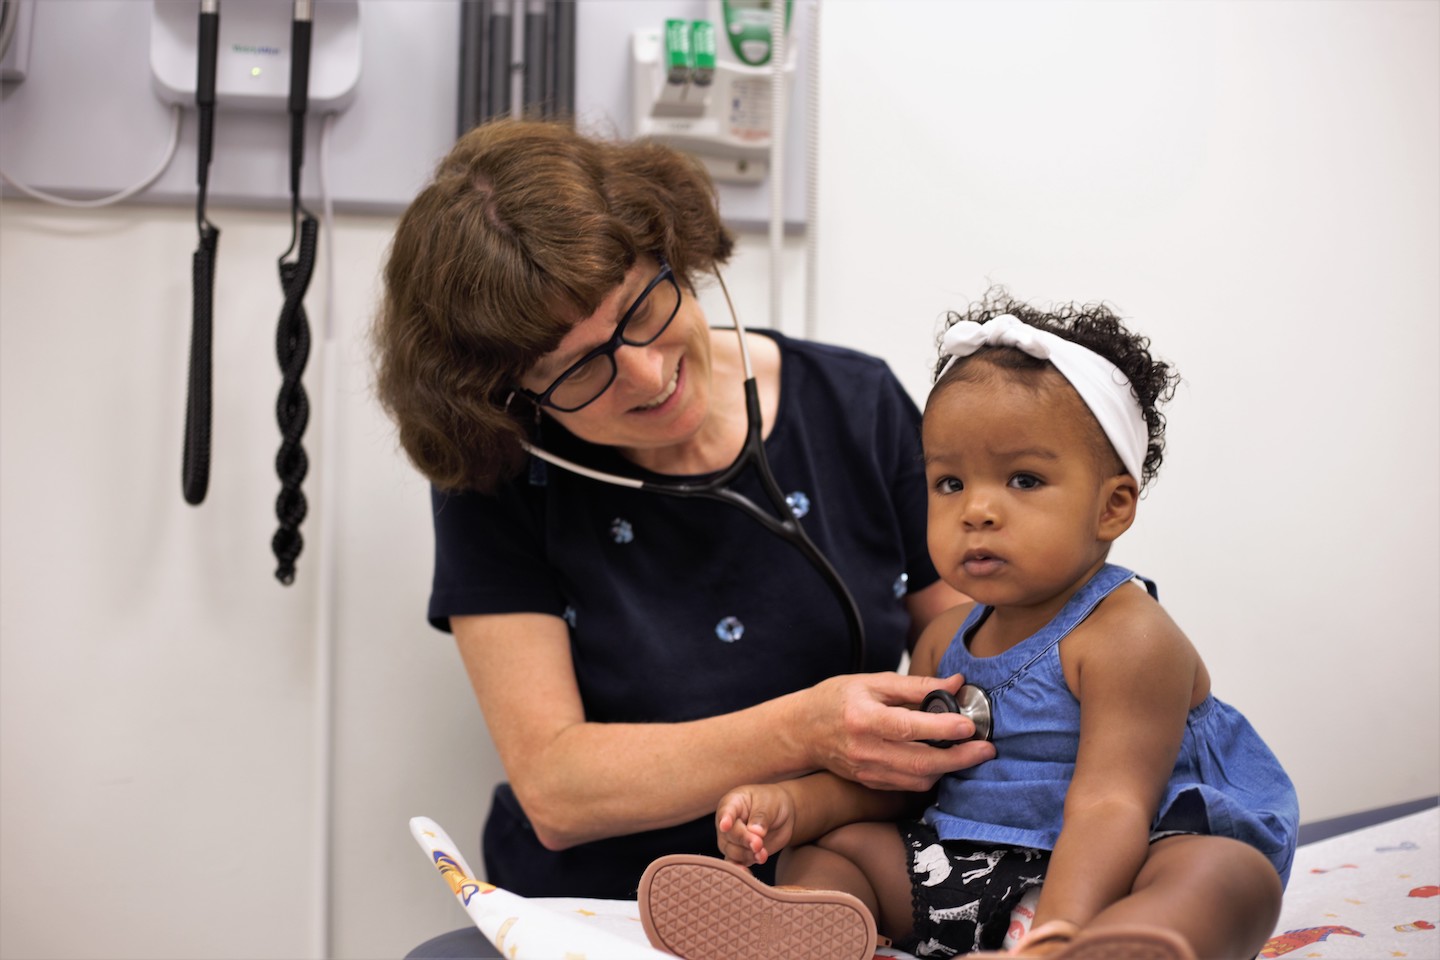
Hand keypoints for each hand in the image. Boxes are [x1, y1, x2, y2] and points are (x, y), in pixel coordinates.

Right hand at [716, 783, 795, 865]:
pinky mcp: (739, 853)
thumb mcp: (770, 804)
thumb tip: (756, 832)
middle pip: (729, 835)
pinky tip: (747, 873)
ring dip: (747, 854)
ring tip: (763, 854)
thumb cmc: (772, 803)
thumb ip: (762, 817)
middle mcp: (727, 822)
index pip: (726, 811)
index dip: (725, 819)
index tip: (725, 826)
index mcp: (733, 803)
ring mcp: (731, 839)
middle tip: (759, 844)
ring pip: (731, 851)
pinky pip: (735, 864)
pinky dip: (741, 869)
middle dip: (744, 841)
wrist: (781, 815)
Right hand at [801, 672, 995, 791]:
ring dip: (948, 769)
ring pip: (918, 779)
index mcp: (863, 718)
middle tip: (986, 749)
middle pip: (920, 762)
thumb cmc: (836, 700)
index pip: (908, 727)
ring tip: (968, 753)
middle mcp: (865, 750)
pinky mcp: (871, 783)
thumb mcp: (871, 682)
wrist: (802, 732)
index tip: (968, 725)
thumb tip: (954, 683)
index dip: (942, 728)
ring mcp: (867, 771)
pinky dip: (930, 775)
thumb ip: (915, 685)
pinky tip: (943, 762)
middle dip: (959, 758)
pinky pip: (908, 785)